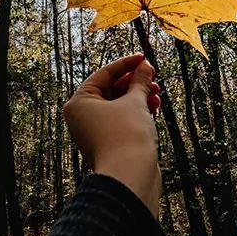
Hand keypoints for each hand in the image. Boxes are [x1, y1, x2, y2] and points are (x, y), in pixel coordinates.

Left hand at [62, 53, 161, 215]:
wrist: (130, 177)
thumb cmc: (126, 135)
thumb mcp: (134, 101)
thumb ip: (139, 81)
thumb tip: (144, 66)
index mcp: (79, 102)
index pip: (104, 74)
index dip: (126, 64)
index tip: (144, 57)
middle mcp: (82, 116)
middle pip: (111, 90)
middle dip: (134, 82)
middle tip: (153, 75)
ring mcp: (95, 131)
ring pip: (119, 106)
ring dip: (139, 96)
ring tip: (157, 93)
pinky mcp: (109, 143)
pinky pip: (122, 120)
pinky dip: (137, 112)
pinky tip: (155, 107)